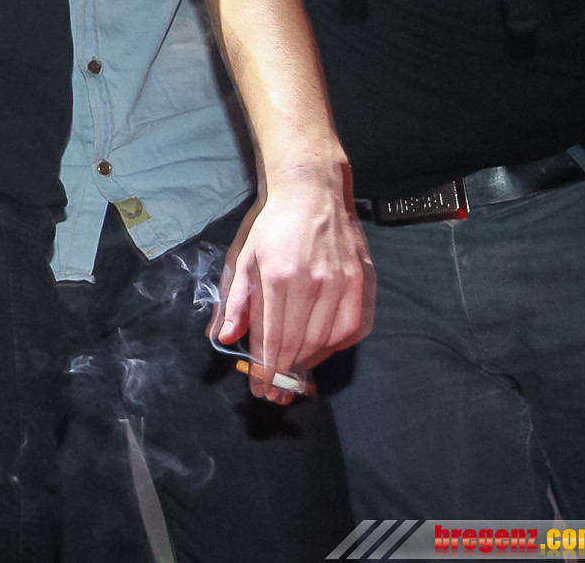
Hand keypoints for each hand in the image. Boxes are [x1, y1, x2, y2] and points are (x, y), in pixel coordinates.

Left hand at [211, 166, 371, 403]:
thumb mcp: (244, 258)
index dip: (265, 369)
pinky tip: (316, 352)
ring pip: (325, 342)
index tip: (258, 388)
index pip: (273, 338)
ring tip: (292, 375)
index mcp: (278, 277)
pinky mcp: (360, 283)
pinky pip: (349, 331)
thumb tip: (224, 338)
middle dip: (284, 374)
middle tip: (274, 392)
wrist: (311, 192)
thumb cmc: (271, 225)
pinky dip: (332, 348)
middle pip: (299, 345)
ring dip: (307, 364)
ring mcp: (341, 283)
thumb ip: (235, 300)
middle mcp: (313, 283)